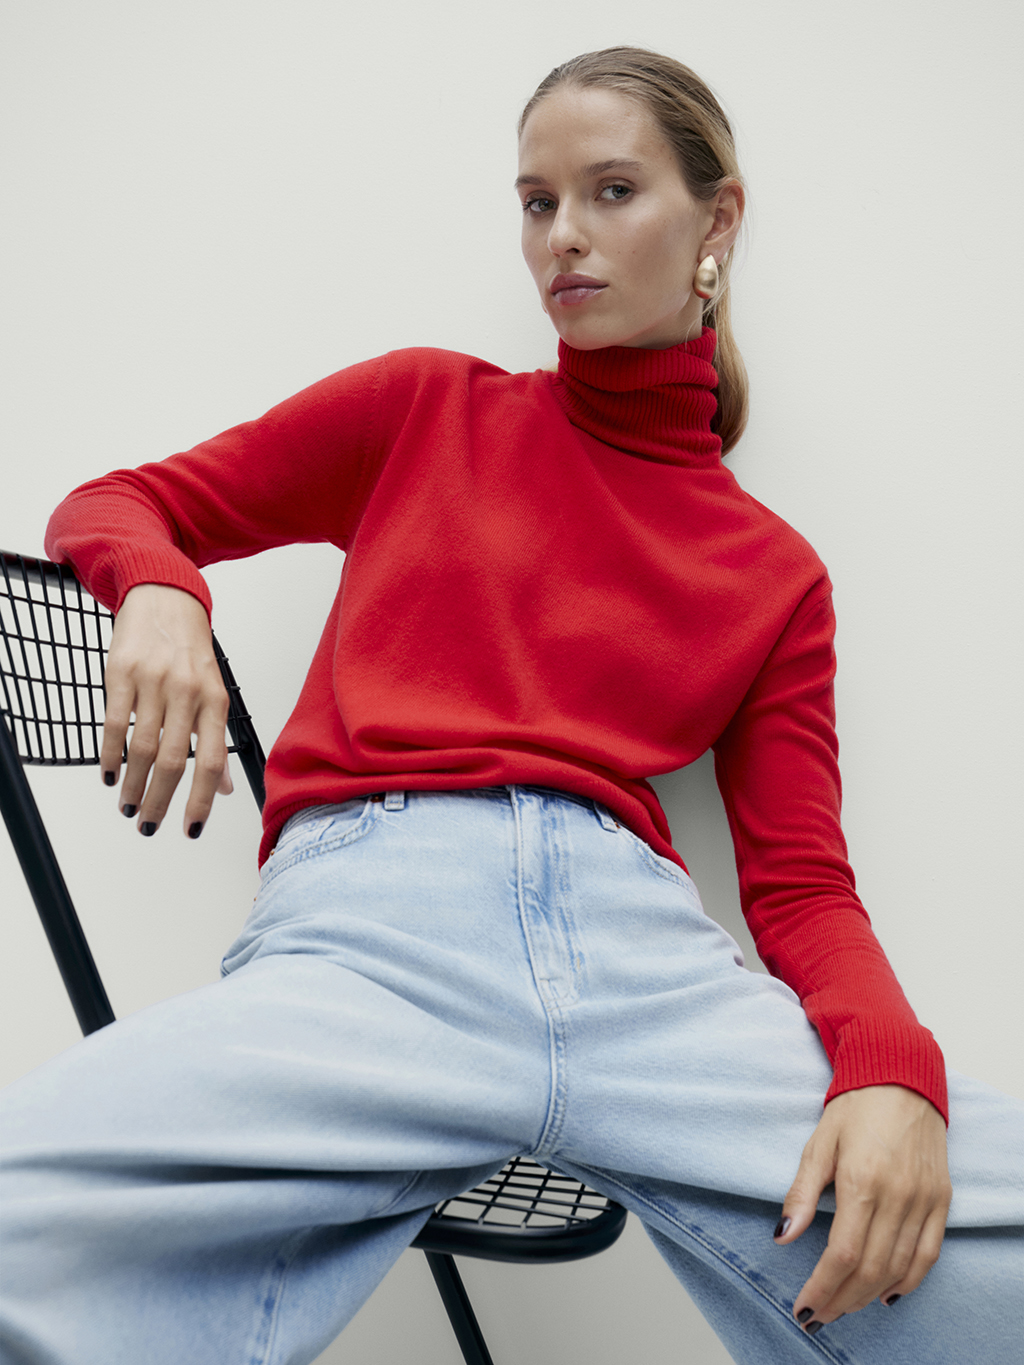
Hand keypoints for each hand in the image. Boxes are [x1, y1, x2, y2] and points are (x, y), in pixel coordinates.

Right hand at [100, 583, 232, 837]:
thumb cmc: (191, 650)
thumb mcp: (214, 691)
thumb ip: (216, 740)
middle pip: (174, 760)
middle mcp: (188, 693)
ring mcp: (154, 681)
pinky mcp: (123, 672)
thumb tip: (224, 789)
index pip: (212, 761)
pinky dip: (110, 755)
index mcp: (215, 702)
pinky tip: (109, 775)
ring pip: (142, 747)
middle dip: (160, 801)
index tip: (189, 829)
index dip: (201, 800)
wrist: (166, 598)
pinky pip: (115, 723)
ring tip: (127, 805)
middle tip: (148, 825)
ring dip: (133, 784)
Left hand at [774, 1084, 950, 1334]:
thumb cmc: (855, 1108)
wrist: (902, 1078)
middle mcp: (898, 1195)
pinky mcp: (941, 1199)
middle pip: (871, 1269)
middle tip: (819, 1316)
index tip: (803, 1307)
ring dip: (870, 1295)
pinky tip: (887, 1293)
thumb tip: (781, 1236)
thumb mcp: (818, 1143)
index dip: (822, 1287)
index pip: (843, 1254)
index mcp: (862, 1181)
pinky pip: (928, 1253)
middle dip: (842, 1299)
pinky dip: (909, 1280)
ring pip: (899, 1267)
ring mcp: (923, 1199)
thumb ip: (801, 1193)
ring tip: (844, 1307)